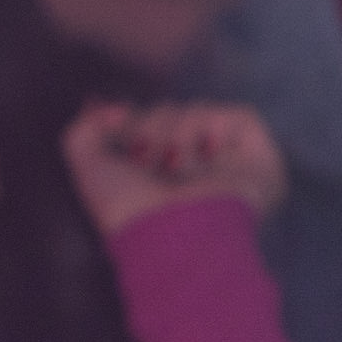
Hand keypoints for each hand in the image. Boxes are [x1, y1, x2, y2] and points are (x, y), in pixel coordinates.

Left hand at [61, 101, 288, 235]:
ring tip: (174, 166)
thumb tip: (115, 108)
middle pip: (169, 111)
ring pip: (199, 111)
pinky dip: (216, 126)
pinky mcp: (258, 161)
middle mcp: (190, 169)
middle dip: (151, 129)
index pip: (145, 122)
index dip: (131, 119)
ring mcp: (226, 165)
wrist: (167, 233)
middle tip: (145, 161)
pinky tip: (206, 153)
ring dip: (178, 133)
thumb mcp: (86, 166)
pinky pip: (239, 116)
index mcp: (152, 174)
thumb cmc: (127, 209)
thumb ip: (84, 128)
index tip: (116, 127)